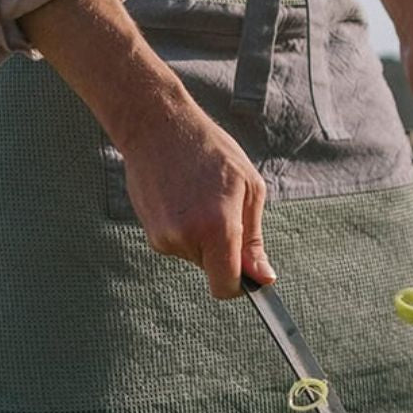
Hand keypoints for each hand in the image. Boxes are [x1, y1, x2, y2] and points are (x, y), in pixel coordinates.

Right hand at [16, 0, 275, 299]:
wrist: (156, 127)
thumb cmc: (211, 152)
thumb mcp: (249, 189)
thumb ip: (254, 240)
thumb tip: (263, 278)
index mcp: (217, 227)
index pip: (226, 285)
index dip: (240, 285)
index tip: (248, 276)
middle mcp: (186, 237)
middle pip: (213, 270)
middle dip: (224, 252)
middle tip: (223, 210)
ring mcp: (163, 236)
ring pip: (196, 257)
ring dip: (203, 238)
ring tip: (200, 198)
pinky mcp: (149, 232)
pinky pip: (179, 245)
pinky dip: (186, 230)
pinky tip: (183, 199)